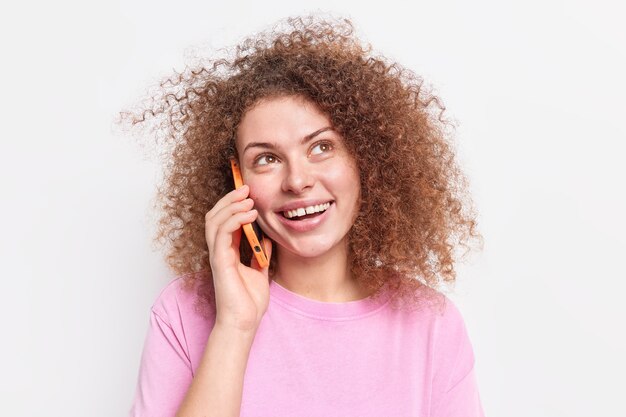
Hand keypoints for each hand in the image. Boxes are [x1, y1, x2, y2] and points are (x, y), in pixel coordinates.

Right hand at [204, 185, 272, 333]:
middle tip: (246, 188)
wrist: (244, 323)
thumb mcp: (260, 270)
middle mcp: (219, 251)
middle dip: (229, 199)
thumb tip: (268, 238)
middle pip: (215, 215)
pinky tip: (249, 215)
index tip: (248, 193)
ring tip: (248, 199)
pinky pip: (221, 234)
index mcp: (227, 251)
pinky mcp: (220, 262)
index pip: (224, 220)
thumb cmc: (249, 301)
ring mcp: (217, 256)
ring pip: (215, 221)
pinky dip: (234, 221)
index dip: (233, 204)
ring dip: (231, 206)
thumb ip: (261, 253)